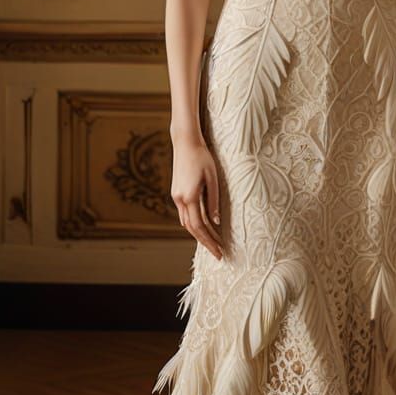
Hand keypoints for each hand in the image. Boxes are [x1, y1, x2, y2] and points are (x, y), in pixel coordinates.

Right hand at [170, 135, 223, 259]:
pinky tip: (203, 226)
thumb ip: (213, 200)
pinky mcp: (176, 192)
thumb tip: (215, 221)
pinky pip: (185, 213)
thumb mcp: (213, 178)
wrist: (185, 142)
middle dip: (205, 242)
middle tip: (218, 252)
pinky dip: (194, 223)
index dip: (209, 241)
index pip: (199, 227)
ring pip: (186, 222)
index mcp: (189, 197)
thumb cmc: (202, 157)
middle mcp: (180, 199)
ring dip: (199, 234)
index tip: (219, 252)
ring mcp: (176, 196)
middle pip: (191, 228)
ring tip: (213, 242)